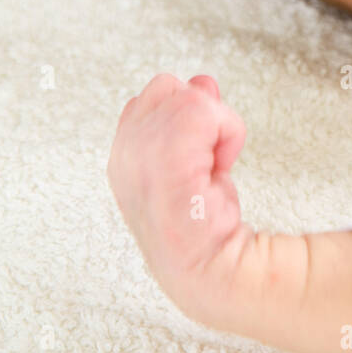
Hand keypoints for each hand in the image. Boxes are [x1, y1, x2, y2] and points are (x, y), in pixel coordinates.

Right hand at [107, 72, 252, 320]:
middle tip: (207, 162)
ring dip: (216, 127)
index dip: (184, 117)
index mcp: (123, 155)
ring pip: (189, 95)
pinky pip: (205, 109)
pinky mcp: (163, 155)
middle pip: (167, 86)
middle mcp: (123, 153)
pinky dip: (228, 133)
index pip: (152, 97)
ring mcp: (139, 153)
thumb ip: (193, 115)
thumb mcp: (195, 157)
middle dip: (199, 115)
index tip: (199, 157)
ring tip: (212, 169)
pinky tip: (220, 170)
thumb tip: (203, 81)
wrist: (216, 271)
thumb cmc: (206, 225)